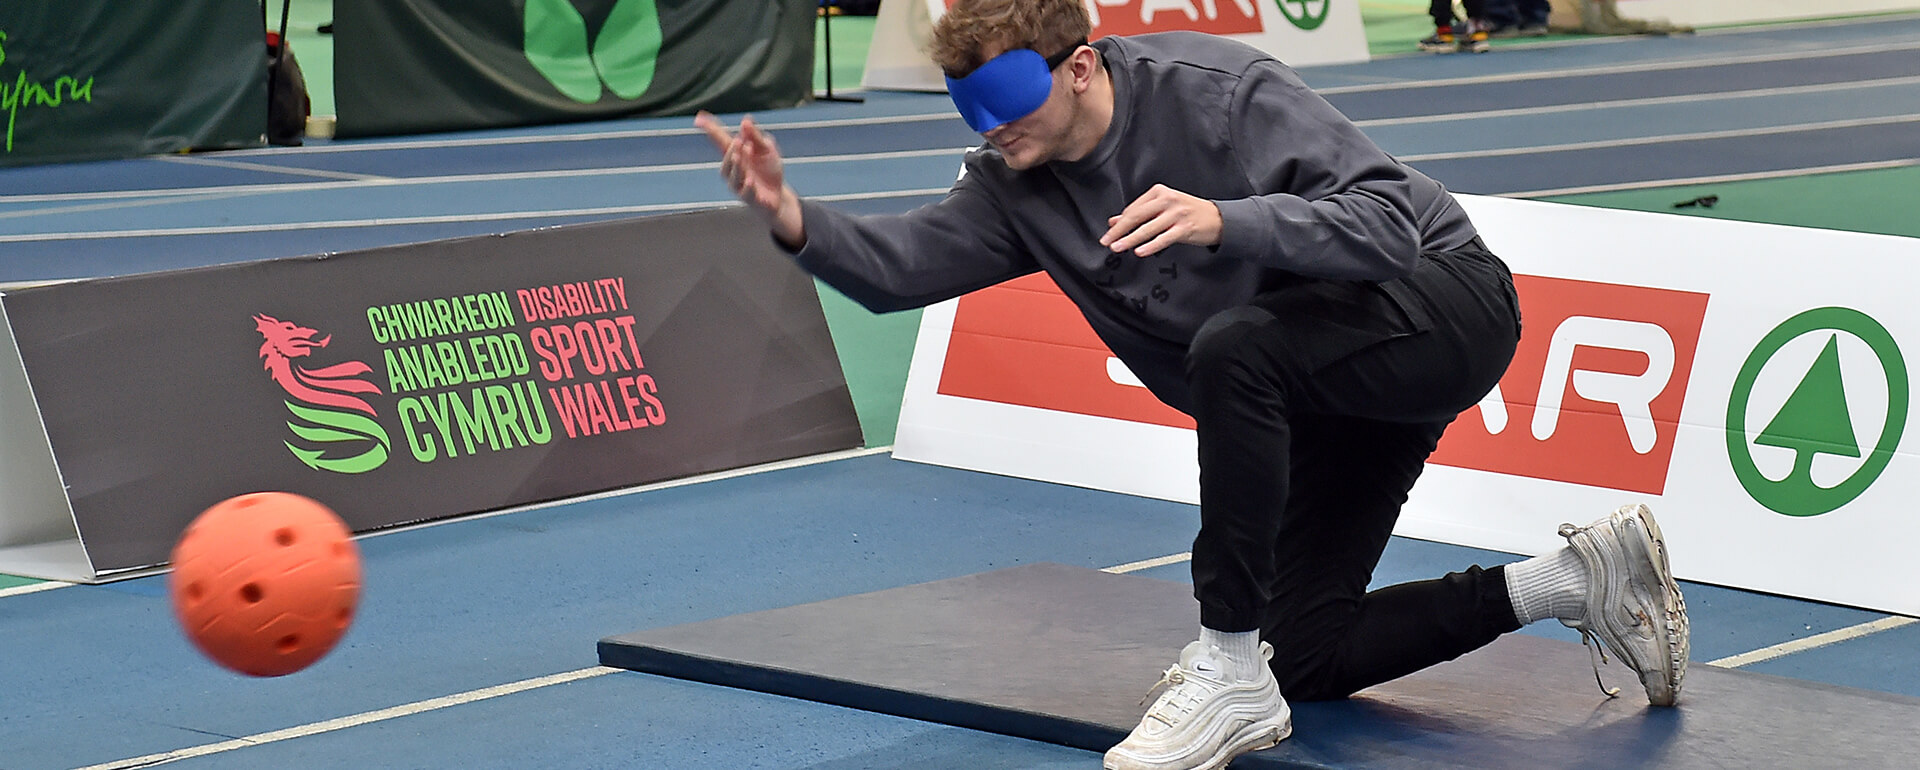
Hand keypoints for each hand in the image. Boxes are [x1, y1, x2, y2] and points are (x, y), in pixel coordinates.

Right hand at [696, 111, 804, 248]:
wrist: (779, 196)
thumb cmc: (769, 170)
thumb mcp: (766, 149)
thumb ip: (756, 137)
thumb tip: (745, 120)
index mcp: (736, 154)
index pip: (721, 141)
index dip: (710, 130)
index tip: (698, 119)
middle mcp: (733, 170)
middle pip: (726, 160)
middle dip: (731, 150)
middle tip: (739, 140)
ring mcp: (739, 185)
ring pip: (733, 176)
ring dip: (737, 165)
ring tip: (742, 154)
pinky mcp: (750, 199)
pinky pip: (746, 193)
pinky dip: (747, 187)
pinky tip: (750, 180)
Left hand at [1100, 184, 1221, 256]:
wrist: (1218, 218)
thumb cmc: (1189, 212)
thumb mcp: (1163, 208)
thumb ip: (1139, 213)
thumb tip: (1114, 221)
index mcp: (1160, 192)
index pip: (1134, 208)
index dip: (1119, 222)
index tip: (1108, 233)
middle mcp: (1167, 201)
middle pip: (1137, 216)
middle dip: (1119, 231)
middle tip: (1106, 241)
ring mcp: (1177, 214)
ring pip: (1147, 228)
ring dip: (1130, 239)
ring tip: (1117, 247)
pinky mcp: (1185, 228)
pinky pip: (1163, 238)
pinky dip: (1150, 246)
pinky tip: (1139, 251)